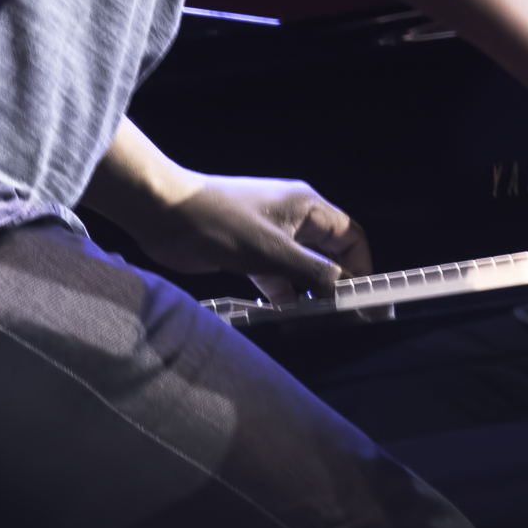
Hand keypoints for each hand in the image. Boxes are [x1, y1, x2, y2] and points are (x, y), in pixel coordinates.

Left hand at [134, 173, 373, 302]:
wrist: (165, 213)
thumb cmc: (220, 222)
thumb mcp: (273, 251)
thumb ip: (312, 272)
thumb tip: (342, 289)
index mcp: (307, 207)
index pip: (350, 236)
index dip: (360, 265)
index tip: (362, 296)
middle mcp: (294, 219)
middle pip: (329, 252)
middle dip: (335, 281)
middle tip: (339, 314)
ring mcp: (271, 235)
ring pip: (302, 267)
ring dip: (307, 291)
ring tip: (312, 320)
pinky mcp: (250, 252)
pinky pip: (277, 275)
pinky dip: (282, 293)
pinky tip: (283, 314)